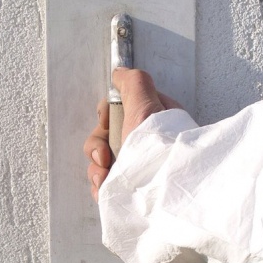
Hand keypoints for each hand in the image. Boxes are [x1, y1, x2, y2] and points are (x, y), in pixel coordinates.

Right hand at [84, 68, 182, 201]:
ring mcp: (134, 167)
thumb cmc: (158, 146)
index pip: (116, 111)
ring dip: (96, 170)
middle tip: (105, 157)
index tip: (107, 123)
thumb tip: (119, 72)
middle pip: (103, 137)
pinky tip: (104, 190)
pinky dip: (100, 187)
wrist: (166, 190)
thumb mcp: (146, 105)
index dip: (106, 116)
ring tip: (104, 179)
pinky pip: (104, 184)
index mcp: (147, 120)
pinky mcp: (128, 189)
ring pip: (100, 162)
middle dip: (97, 147)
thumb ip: (133, 83)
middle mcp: (140, 143)